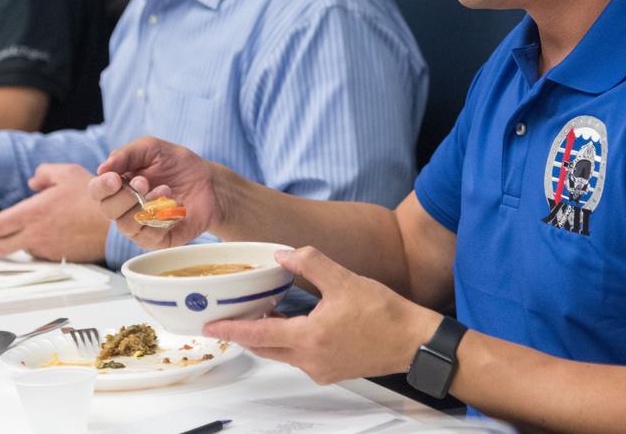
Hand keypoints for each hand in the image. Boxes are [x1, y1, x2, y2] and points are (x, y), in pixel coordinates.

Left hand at [0, 164, 108, 262]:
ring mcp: (46, 249)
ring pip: (19, 251)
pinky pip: (40, 254)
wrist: (118, 220)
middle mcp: (35, 235)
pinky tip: (48, 234)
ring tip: (23, 231)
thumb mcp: (68, 174)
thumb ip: (44, 173)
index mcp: (32, 213)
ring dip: (15, 243)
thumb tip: (34, 181)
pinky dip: (37, 246)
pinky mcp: (59, 257)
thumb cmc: (95, 197)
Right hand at [89, 137, 221, 248]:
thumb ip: (127, 154)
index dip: (102, 186)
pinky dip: (162, 219)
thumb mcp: (153, 149)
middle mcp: (124, 208)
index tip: (115, 178)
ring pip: (127, 225)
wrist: (210, 183)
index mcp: (118, 185)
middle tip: (145, 182)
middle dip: (125, 196)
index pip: (97, 190)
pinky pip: (149, 236)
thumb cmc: (178, 165)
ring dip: (146, 206)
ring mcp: (139, 226)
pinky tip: (176, 207)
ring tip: (166, 190)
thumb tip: (102, 168)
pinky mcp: (157, 240)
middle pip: (108, 210)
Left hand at [204, 247, 440, 383]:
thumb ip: (310, 262)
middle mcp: (311, 360)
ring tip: (260, 315)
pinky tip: (294, 324)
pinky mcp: (333, 371)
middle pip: (266, 348)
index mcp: (310, 338)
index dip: (232, 330)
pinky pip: (301, 357)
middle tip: (229, 318)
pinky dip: (290, 342)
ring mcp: (322, 369)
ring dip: (269, 337)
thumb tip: (283, 254)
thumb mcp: (344, 279)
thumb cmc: (385, 314)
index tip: (211, 327)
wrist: (414, 341)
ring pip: (283, 354)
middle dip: (246, 333)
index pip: (259, 336)